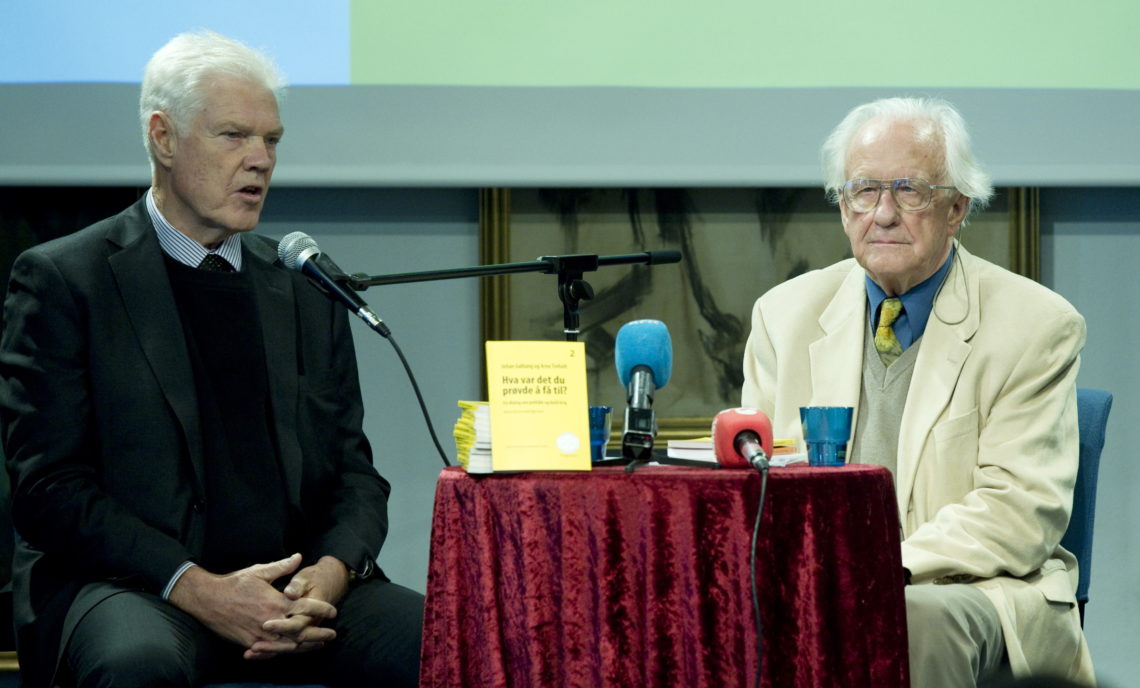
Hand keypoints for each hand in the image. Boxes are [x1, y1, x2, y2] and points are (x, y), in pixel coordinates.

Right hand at [168, 553, 337, 659]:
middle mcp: (270, 620)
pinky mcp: (249, 642)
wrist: (207, 599)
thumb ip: (282, 566)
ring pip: (288, 645)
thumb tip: (299, 557)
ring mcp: (260, 634)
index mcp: (275, 602)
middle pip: (301, 631)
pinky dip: (284, 652)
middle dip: (319, 633)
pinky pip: (271, 651)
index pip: (305, 607)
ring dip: (305, 646)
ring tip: (318, 645)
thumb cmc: (234, 583)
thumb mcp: (259, 571)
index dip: (321, 610)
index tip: (333, 611)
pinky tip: (293, 651)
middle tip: (333, 634)